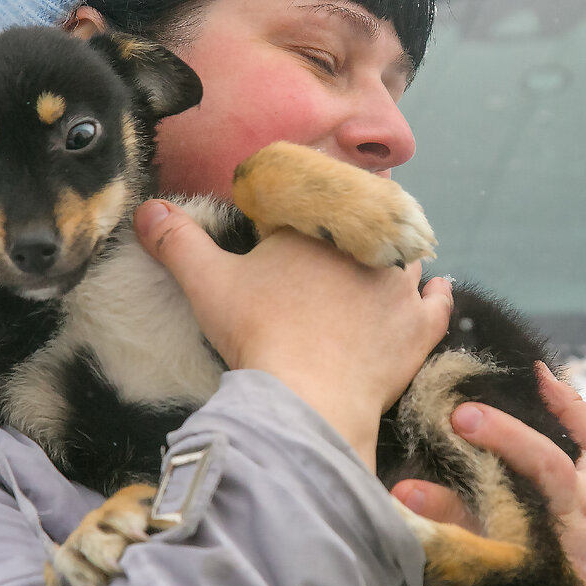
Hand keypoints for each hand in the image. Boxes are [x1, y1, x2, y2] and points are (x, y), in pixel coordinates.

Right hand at [134, 199, 453, 468]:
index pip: (328, 189)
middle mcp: (369, 245)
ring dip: (396, 254)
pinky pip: (439, 304)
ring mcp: (400, 287)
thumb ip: (177, 242)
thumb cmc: (259, 335)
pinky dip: (438, 295)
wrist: (308, 397)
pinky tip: (437, 289)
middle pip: (372, 218)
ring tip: (383, 260)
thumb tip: (146, 210)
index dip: (320, 192)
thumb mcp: (207, 283)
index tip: (310, 203)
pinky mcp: (419, 329)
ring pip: (407, 255)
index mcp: (321, 225)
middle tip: (344, 234)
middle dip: (360, 221)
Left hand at [391, 363, 585, 585]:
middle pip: (500, 530)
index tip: (462, 414)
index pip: (542, 464)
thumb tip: (538, 366)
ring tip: (385, 573)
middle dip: (449, 514)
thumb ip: (575, 414)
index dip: (505, 438)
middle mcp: (559, 550)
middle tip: (400, 496)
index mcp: (580, 502)